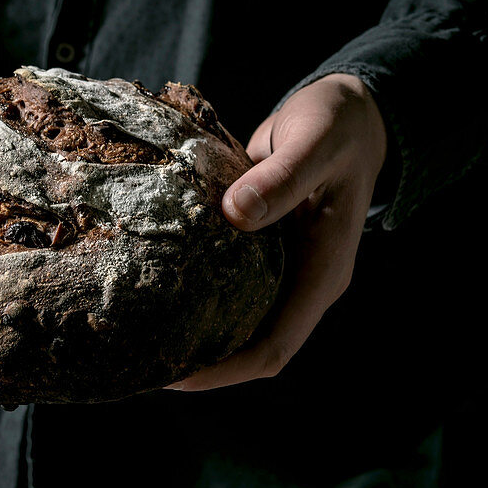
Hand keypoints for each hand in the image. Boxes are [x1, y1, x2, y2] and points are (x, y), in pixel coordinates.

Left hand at [168, 73, 387, 390]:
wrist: (348, 112)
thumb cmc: (338, 126)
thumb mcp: (315, 143)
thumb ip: (282, 177)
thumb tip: (236, 214)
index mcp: (323, 271)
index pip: (275, 346)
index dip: (227, 369)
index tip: (176, 375)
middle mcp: (301, 279)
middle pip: (251, 344)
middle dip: (202, 361)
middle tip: (141, 360)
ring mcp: (281, 265)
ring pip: (237, 316)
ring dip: (195, 329)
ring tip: (139, 332)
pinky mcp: (260, 245)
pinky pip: (225, 280)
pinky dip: (193, 288)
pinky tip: (153, 281)